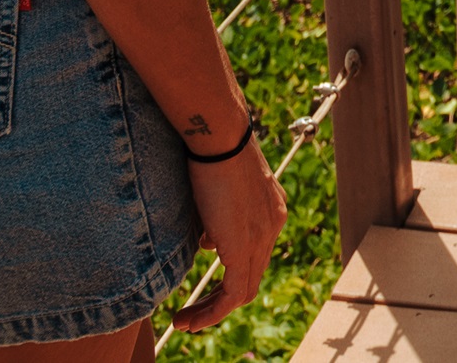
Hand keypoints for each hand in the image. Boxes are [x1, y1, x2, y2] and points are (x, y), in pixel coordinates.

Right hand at [166, 123, 287, 329]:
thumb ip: (215, 219)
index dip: (229, 274)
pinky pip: (235, 293)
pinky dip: (213, 311)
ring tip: (184, 321)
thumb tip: (207, 242)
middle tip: (192, 313)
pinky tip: (189, 319)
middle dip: (220, 299)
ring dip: (212, 311)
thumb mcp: (216, 190)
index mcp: (269, 209)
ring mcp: (263, 237)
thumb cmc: (211, 150)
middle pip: (250, 276)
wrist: (218, 136)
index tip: (204, 286)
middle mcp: (273, 224)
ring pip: (243, 290)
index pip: (253, 254)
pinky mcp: (245, 247)